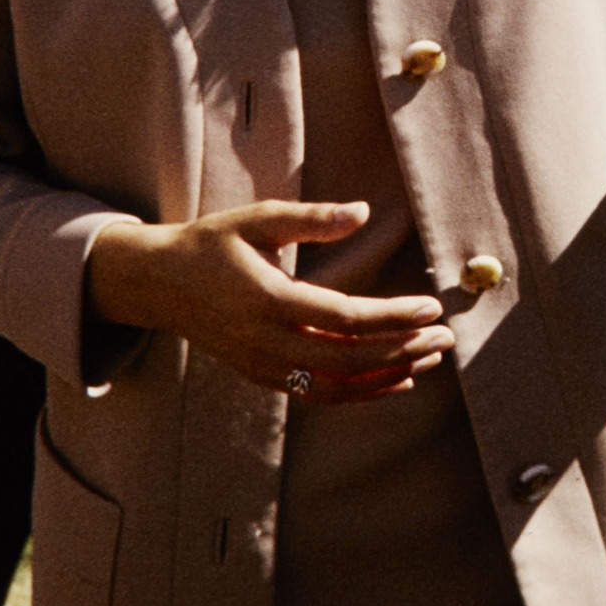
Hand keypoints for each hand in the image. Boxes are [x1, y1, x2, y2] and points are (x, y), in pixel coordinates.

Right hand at [84, 201, 451, 403]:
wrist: (158, 284)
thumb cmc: (212, 244)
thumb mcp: (257, 219)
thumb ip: (311, 218)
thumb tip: (362, 211)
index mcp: (266, 300)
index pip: (343, 319)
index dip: (393, 316)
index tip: (432, 306)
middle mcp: (264, 342)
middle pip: (347, 358)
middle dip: (402, 349)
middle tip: (446, 336)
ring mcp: (261, 366)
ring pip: (336, 386)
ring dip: (387, 376)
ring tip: (430, 359)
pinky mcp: (261, 377)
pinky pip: (318, 393)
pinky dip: (360, 392)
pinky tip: (396, 379)